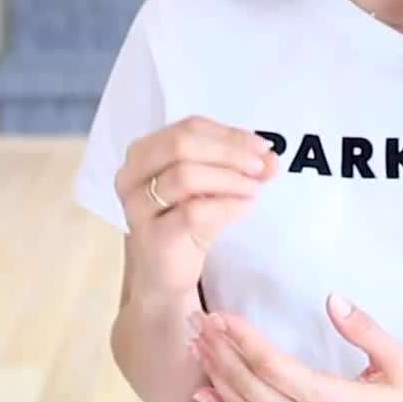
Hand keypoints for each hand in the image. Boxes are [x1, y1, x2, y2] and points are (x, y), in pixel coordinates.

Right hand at [115, 116, 279, 296]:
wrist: (164, 274)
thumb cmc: (183, 222)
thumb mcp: (212, 186)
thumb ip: (238, 167)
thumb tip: (270, 158)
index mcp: (144, 153)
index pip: (189, 127)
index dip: (229, 134)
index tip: (261, 147)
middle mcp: (132, 175)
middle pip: (181, 145)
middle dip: (228, 152)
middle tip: (259, 166)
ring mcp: (138, 207)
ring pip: (185, 176)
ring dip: (229, 179)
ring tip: (253, 189)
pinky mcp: (153, 237)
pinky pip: (192, 212)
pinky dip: (226, 205)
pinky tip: (243, 207)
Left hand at [188, 294, 402, 401]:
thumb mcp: (398, 360)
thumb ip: (365, 330)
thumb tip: (333, 299)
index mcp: (332, 401)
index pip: (273, 366)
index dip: (243, 340)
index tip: (222, 315)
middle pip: (249, 386)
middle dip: (219, 351)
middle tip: (197, 322)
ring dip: (216, 377)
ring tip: (195, 346)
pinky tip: (205, 390)